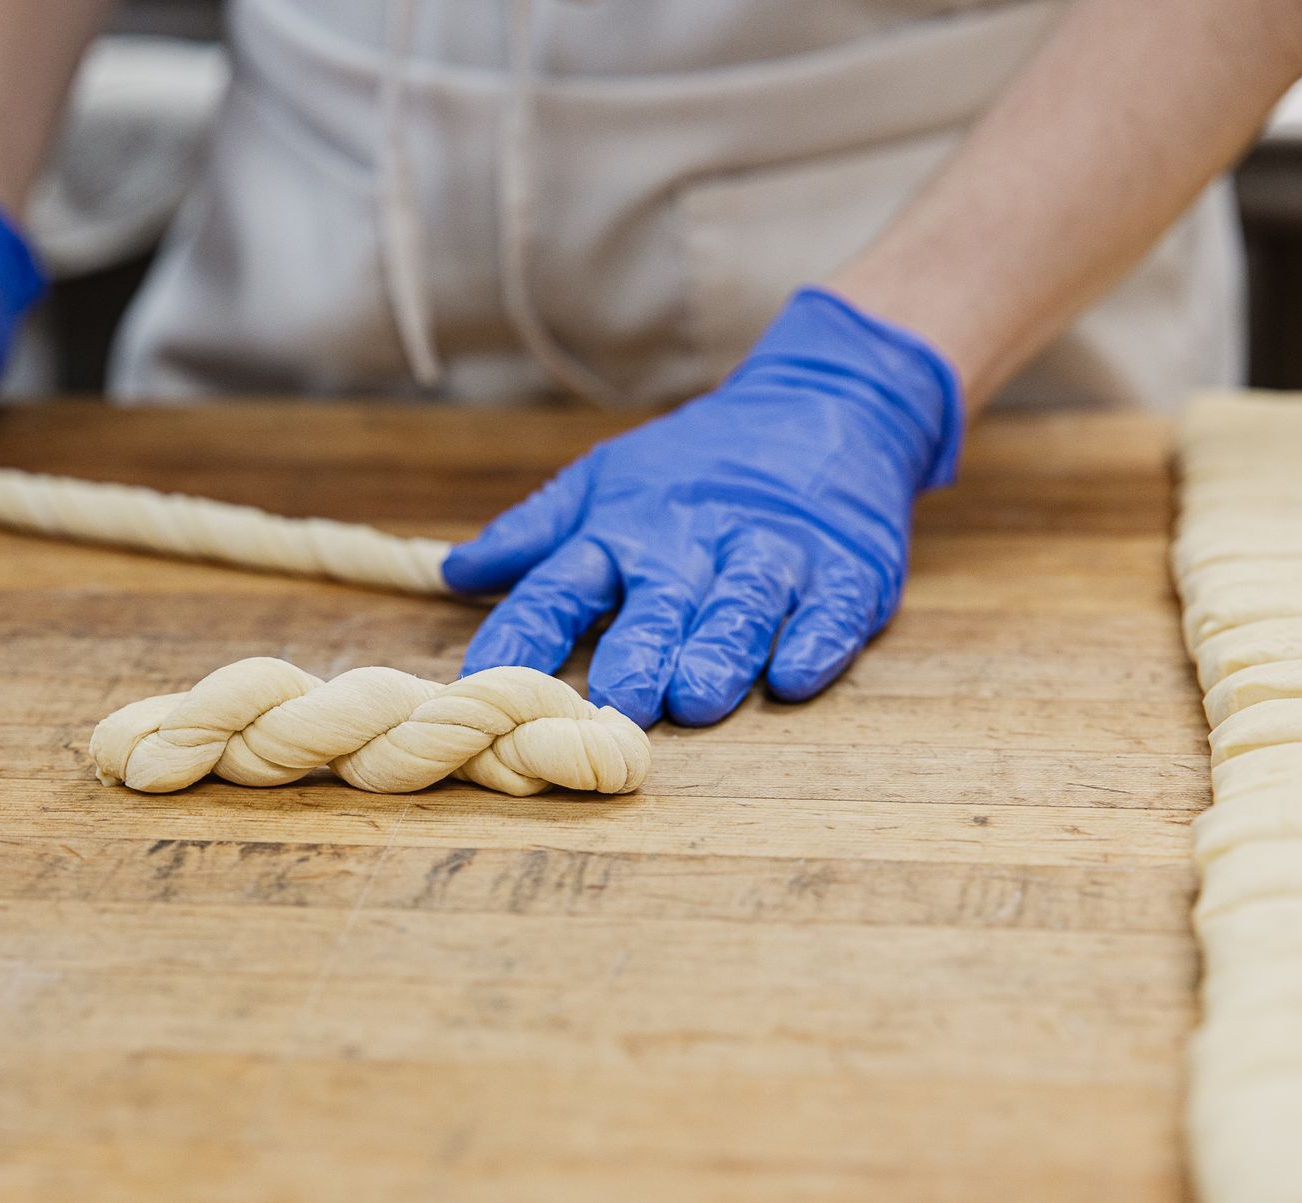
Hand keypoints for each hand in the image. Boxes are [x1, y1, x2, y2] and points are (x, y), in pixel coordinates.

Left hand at [442, 287, 961, 727]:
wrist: (826, 401)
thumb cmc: (698, 463)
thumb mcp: (607, 481)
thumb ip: (535, 533)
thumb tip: (454, 573)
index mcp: (623, 530)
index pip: (559, 584)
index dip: (522, 631)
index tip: (481, 681)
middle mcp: (693, 546)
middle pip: (659, 606)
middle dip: (637, 653)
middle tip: (615, 701)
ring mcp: (773, 558)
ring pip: (742, 610)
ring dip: (719, 652)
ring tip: (695, 697)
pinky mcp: (847, 574)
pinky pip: (831, 613)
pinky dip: (815, 641)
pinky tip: (795, 673)